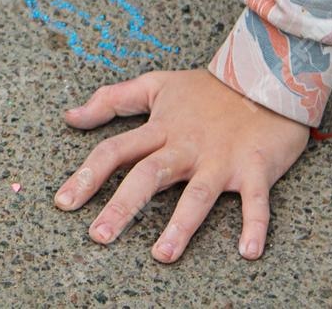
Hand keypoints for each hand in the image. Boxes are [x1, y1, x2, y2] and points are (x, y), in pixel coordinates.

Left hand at [55, 69, 310, 262]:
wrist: (267, 77)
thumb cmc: (208, 89)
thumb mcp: (157, 85)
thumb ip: (112, 100)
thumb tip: (71, 117)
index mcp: (161, 130)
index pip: (116, 151)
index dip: (87, 175)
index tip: (64, 203)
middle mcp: (187, 146)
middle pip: (149, 176)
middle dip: (123, 206)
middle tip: (100, 236)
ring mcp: (221, 158)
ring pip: (198, 194)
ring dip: (181, 225)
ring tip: (162, 255)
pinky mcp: (255, 166)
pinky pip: (256, 200)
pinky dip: (255, 224)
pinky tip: (248, 251)